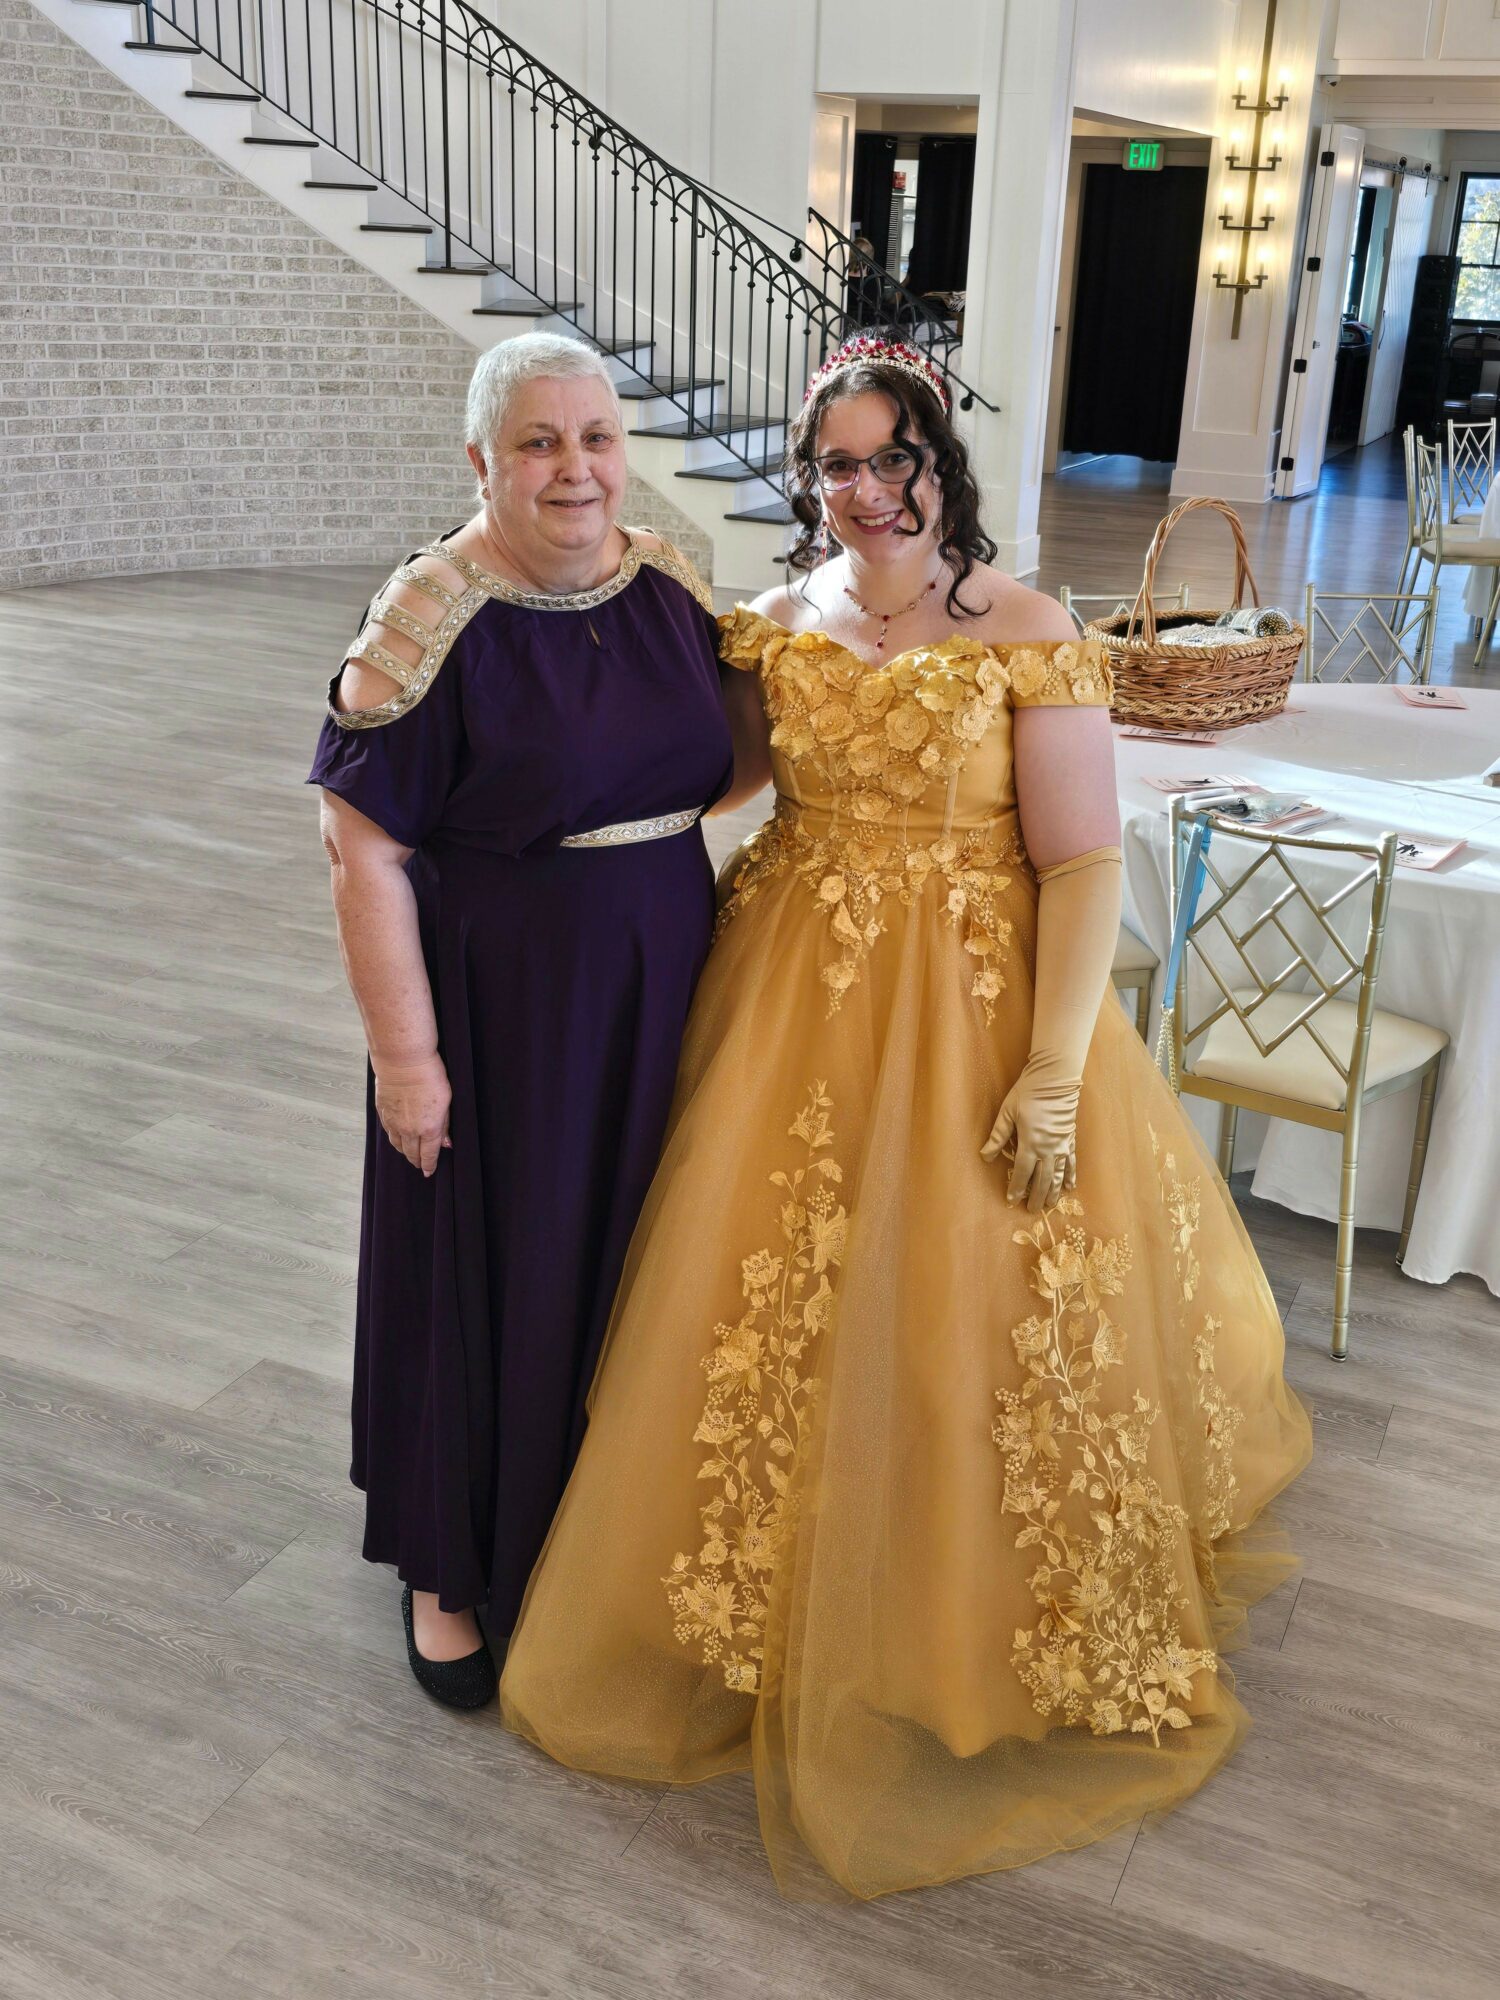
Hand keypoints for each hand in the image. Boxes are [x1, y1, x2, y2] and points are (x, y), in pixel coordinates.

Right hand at [373, 1053, 452, 1175]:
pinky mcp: (383, 1113)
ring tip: (410, 1154)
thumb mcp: (446, 1101)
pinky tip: (398, 1138)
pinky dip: (394, 1139)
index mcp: (429, 1129)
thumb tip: (446, 1143)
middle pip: (412, 1154)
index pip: (429, 1155)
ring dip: (405, 1152)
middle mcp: (409, 1130)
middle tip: (421, 1165)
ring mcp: (394, 1123)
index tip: (429, 1172)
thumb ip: (445, 1125)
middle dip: (417, 1161)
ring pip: (398, 1146)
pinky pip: (388, 1133)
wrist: (403, 1062)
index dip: (430, 1165)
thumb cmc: (430, 1077)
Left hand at [980, 1052, 1078, 1213]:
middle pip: (1042, 1179)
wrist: (1055, 1079)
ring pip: (1058, 1175)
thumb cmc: (1027, 1093)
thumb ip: (997, 1137)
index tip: (1011, 1200)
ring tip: (1049, 1205)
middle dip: (1035, 1196)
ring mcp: (1062, 1145)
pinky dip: (1070, 1176)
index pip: (1022, 1173)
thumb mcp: (1007, 1113)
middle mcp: (1048, 1149)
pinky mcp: (1070, 1139)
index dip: (1016, 1188)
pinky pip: (1071, 1162)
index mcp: (1031, 1143)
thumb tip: (984, 1156)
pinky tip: (1069, 1187)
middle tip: (1031, 1210)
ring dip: (1053, 1192)